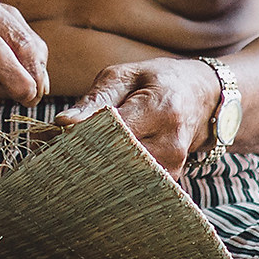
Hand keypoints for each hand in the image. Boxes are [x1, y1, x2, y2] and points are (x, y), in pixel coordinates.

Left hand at [60, 58, 222, 172]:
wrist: (200, 96)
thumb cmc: (157, 81)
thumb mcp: (125, 76)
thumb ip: (95, 99)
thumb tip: (63, 122)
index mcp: (160, 110)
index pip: (112, 132)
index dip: (82, 136)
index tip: (58, 136)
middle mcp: (170, 142)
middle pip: (117, 159)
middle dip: (86, 156)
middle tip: (61, 150)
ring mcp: (173, 165)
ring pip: (123, 175)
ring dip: (100, 167)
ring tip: (83, 154)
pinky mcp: (170, 178)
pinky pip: (134, 183)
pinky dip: (115, 174)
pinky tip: (103, 163)